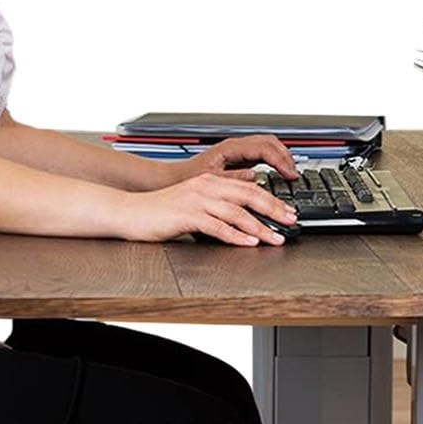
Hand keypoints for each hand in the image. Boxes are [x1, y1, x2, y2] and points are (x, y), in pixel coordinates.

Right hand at [121, 171, 299, 244]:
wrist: (131, 212)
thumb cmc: (160, 212)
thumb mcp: (193, 203)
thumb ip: (217, 203)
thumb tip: (240, 210)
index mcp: (209, 181)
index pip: (248, 187)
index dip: (271, 199)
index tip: (287, 212)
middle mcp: (205, 186)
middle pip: (248, 195)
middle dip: (274, 209)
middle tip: (291, 221)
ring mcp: (196, 200)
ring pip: (236, 212)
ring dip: (260, 226)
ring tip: (275, 237)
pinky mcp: (186, 215)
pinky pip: (217, 226)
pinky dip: (235, 235)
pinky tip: (249, 242)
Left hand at [166, 134, 298, 184]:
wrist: (174, 179)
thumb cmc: (187, 179)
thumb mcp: (211, 182)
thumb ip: (233, 179)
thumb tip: (254, 177)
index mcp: (230, 148)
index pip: (264, 148)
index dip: (280, 161)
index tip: (289, 175)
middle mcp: (235, 146)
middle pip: (270, 141)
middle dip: (285, 156)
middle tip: (294, 174)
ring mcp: (237, 150)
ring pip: (268, 145)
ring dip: (281, 157)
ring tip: (290, 173)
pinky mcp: (238, 158)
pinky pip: (262, 153)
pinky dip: (274, 161)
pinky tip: (278, 173)